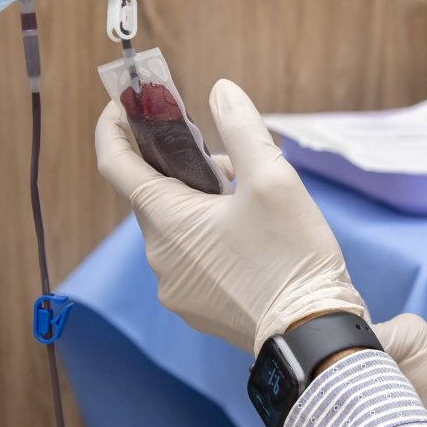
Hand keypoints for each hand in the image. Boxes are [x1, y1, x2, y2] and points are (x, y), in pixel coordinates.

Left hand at [94, 79, 363, 354]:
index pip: (115, 163)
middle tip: (228, 157)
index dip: (114, 127)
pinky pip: (189, 257)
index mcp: (167, 221)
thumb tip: (220, 91)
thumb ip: (242, 129)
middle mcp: (159, 257)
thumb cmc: (292, 256)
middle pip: (153, 194)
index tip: (126, 103)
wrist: (311, 335)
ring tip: (251, 197)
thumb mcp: (274, 179)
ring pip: (174, 226)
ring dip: (199, 201)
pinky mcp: (196, 306)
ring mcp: (175, 287)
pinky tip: (249, 234)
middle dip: (182, 166)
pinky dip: (207, 234)